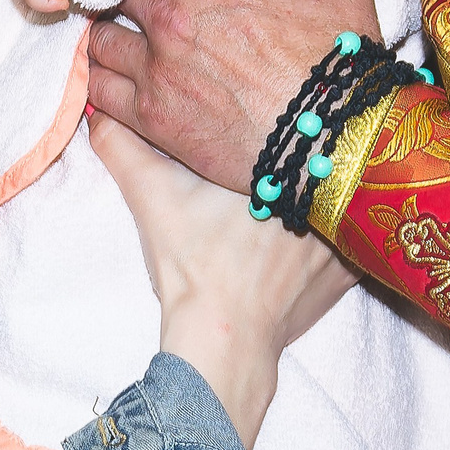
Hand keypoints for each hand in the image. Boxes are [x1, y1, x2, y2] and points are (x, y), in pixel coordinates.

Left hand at [84, 0, 378, 194]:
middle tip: (124, 5)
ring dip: (107, 40)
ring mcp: (154, 73)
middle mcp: (166, 23)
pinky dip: (100, 83)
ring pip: (99, 45)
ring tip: (116, 41)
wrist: (334, 134)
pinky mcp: (152, 120)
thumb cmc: (340, 58)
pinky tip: (110, 80)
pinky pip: (100, 95)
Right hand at [89, 113, 355, 448]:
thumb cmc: (193, 265)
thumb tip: (100, 112)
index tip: (251, 137)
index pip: (281, 126)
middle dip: (290, 163)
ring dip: (315, 198)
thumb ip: (123, 147)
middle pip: (310, 161)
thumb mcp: (151, 196)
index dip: (262, 129)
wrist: (222, 337)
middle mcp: (322, 194)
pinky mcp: (349, 274)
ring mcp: (343, 236)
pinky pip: (349, 242)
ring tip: (284, 209)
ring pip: (333, 200)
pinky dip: (329, 239)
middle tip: (263, 177)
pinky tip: (302, 244)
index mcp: (280, 164)